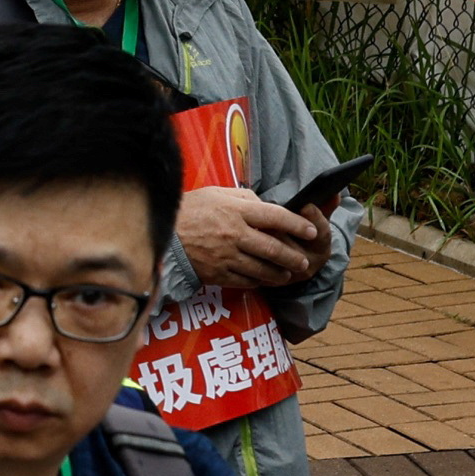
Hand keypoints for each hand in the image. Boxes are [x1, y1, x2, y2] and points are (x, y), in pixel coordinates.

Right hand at [177, 186, 332, 292]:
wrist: (162, 235)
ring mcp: (226, 256)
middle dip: (293, 256)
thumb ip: (243, 198)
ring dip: (280, 273)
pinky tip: (266, 280)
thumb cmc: (190, 210)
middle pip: (273, 247)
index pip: (275, 217)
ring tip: (289, 273)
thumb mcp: (216, 193)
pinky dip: (259, 282)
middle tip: (304, 261)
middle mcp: (234, 234)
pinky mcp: (217, 273)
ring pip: (262, 268)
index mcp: (236, 211)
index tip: (312, 230)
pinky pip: (245, 281)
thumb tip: (265, 205)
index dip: (297, 224)